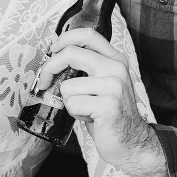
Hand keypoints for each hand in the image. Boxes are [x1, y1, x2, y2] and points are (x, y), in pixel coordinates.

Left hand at [37, 29, 167, 176]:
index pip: (88, 35)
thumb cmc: (110, 114)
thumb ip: (85, 69)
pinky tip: (90, 118)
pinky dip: (75, 113)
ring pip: (67, 86)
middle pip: (71, 53)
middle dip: (49, 67)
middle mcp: (116, 68)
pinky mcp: (108, 105)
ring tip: (85, 109)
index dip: (64, 39)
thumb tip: (54, 60)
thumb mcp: (101, 84)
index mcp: (115, 60)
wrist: (130, 141)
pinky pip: (72, 103)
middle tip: (45, 81)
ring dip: (69, 101)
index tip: (52, 51)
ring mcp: (114, 86)